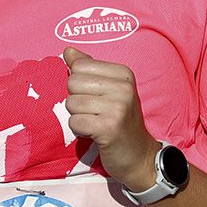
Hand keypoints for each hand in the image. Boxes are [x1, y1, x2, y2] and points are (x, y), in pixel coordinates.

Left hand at [62, 47, 158, 191]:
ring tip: (96, 123)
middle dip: (77, 100)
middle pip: (72, 82)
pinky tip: (95, 133)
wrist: (139, 155)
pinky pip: (74, 122)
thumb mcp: (109, 89)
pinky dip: (79, 130)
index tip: (97, 97)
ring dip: (78, 116)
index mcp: (123, 73)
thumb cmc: (119, 120)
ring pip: (71, 103)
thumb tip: (67, 51)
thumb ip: (88, 68)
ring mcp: (118, 108)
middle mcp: (123, 87)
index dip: (79, 84)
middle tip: (96, 112)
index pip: (79, 66)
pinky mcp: (109, 128)